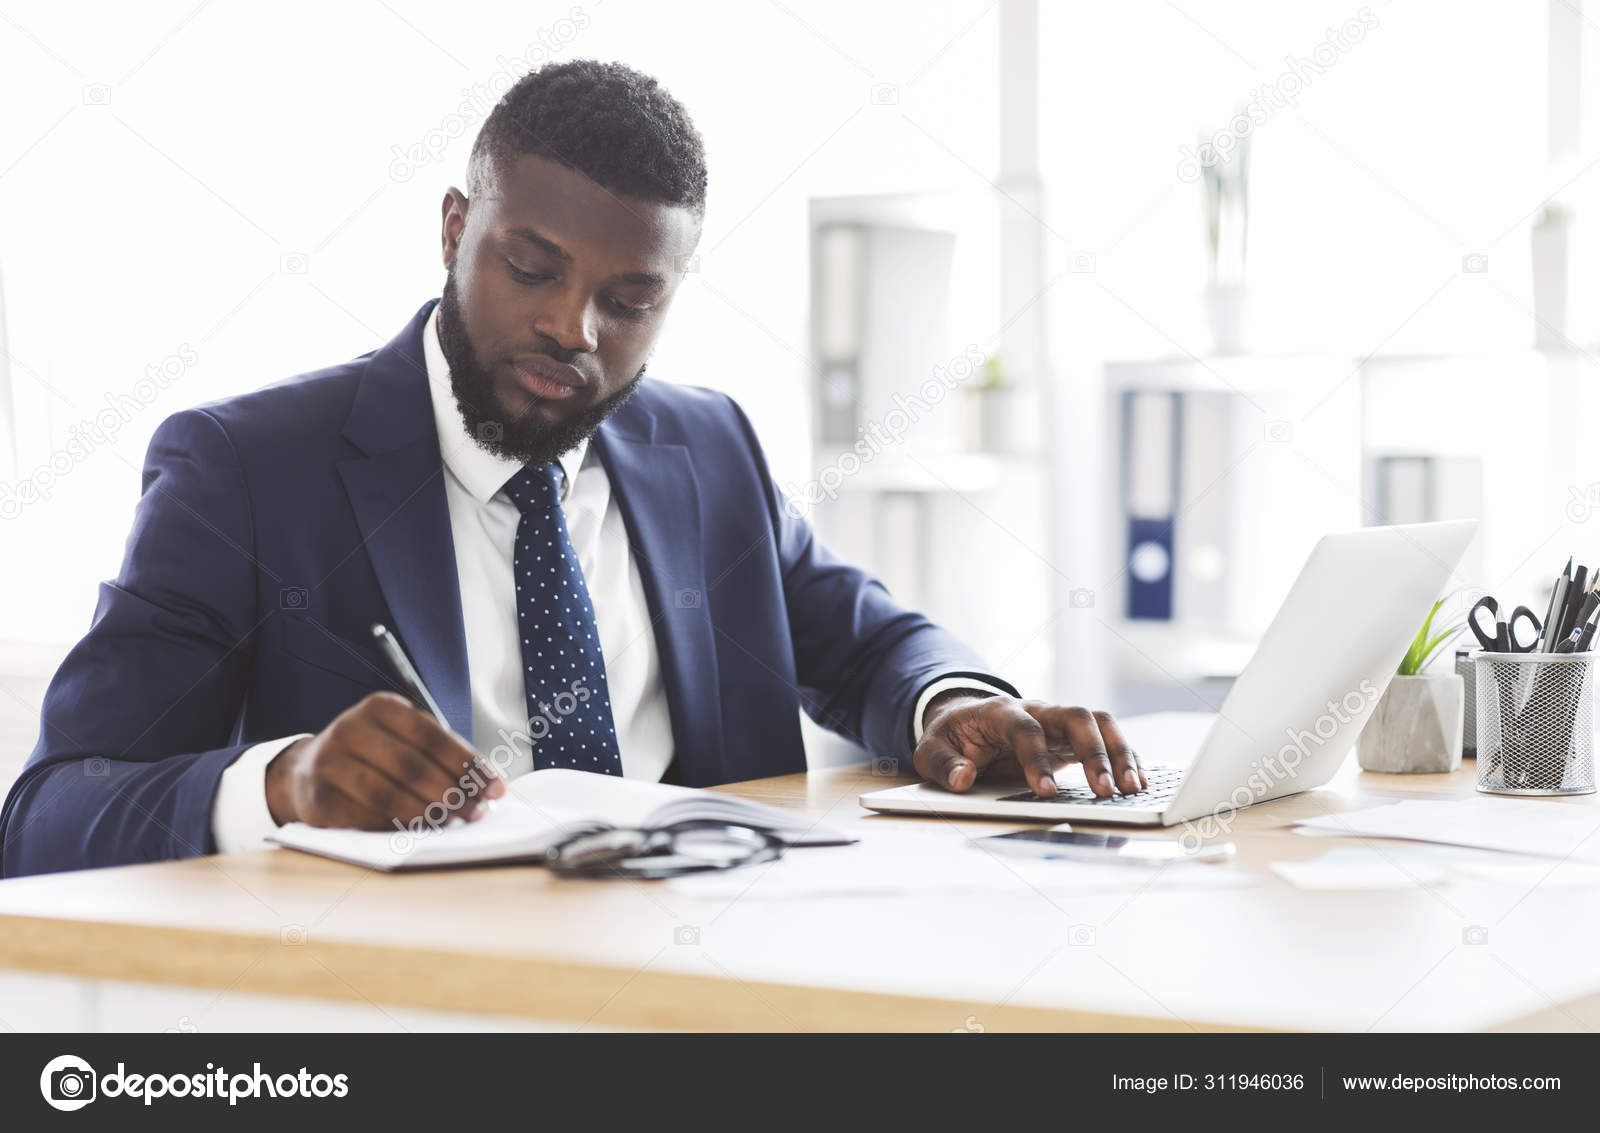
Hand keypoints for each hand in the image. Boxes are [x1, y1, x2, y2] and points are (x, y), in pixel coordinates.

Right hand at [265, 692, 505, 828]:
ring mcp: (328, 763)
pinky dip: (396, 827)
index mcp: (380, 707)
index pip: (431, 736)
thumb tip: (485, 784)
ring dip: (427, 813)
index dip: (466, 764)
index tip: (494, 786)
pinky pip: (365, 817)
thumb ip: (440, 753)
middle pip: (411, 766)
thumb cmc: (374, 754)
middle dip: (451, 792)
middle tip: (476, 811)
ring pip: (387, 794)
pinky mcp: (318, 798)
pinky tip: (417, 830)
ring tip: (452, 821)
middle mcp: (350, 729)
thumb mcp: (402, 737)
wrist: (310, 769)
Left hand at [913, 692, 1145, 799]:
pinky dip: (1124, 757)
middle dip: (1094, 752)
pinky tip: (1135, 782)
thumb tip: (962, 779)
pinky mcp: (1071, 738)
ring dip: (1118, 753)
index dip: (1036, 758)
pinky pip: (1106, 738)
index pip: (1024, 728)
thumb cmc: (951, 738)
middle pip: (1075, 716)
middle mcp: (1036, 710)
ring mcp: (1057, 722)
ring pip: (1098, 722)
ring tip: (1131, 789)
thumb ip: (943, 765)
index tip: (1046, 792)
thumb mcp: (931, 751)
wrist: (964, 721)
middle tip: (1104, 790)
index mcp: (999, 711)